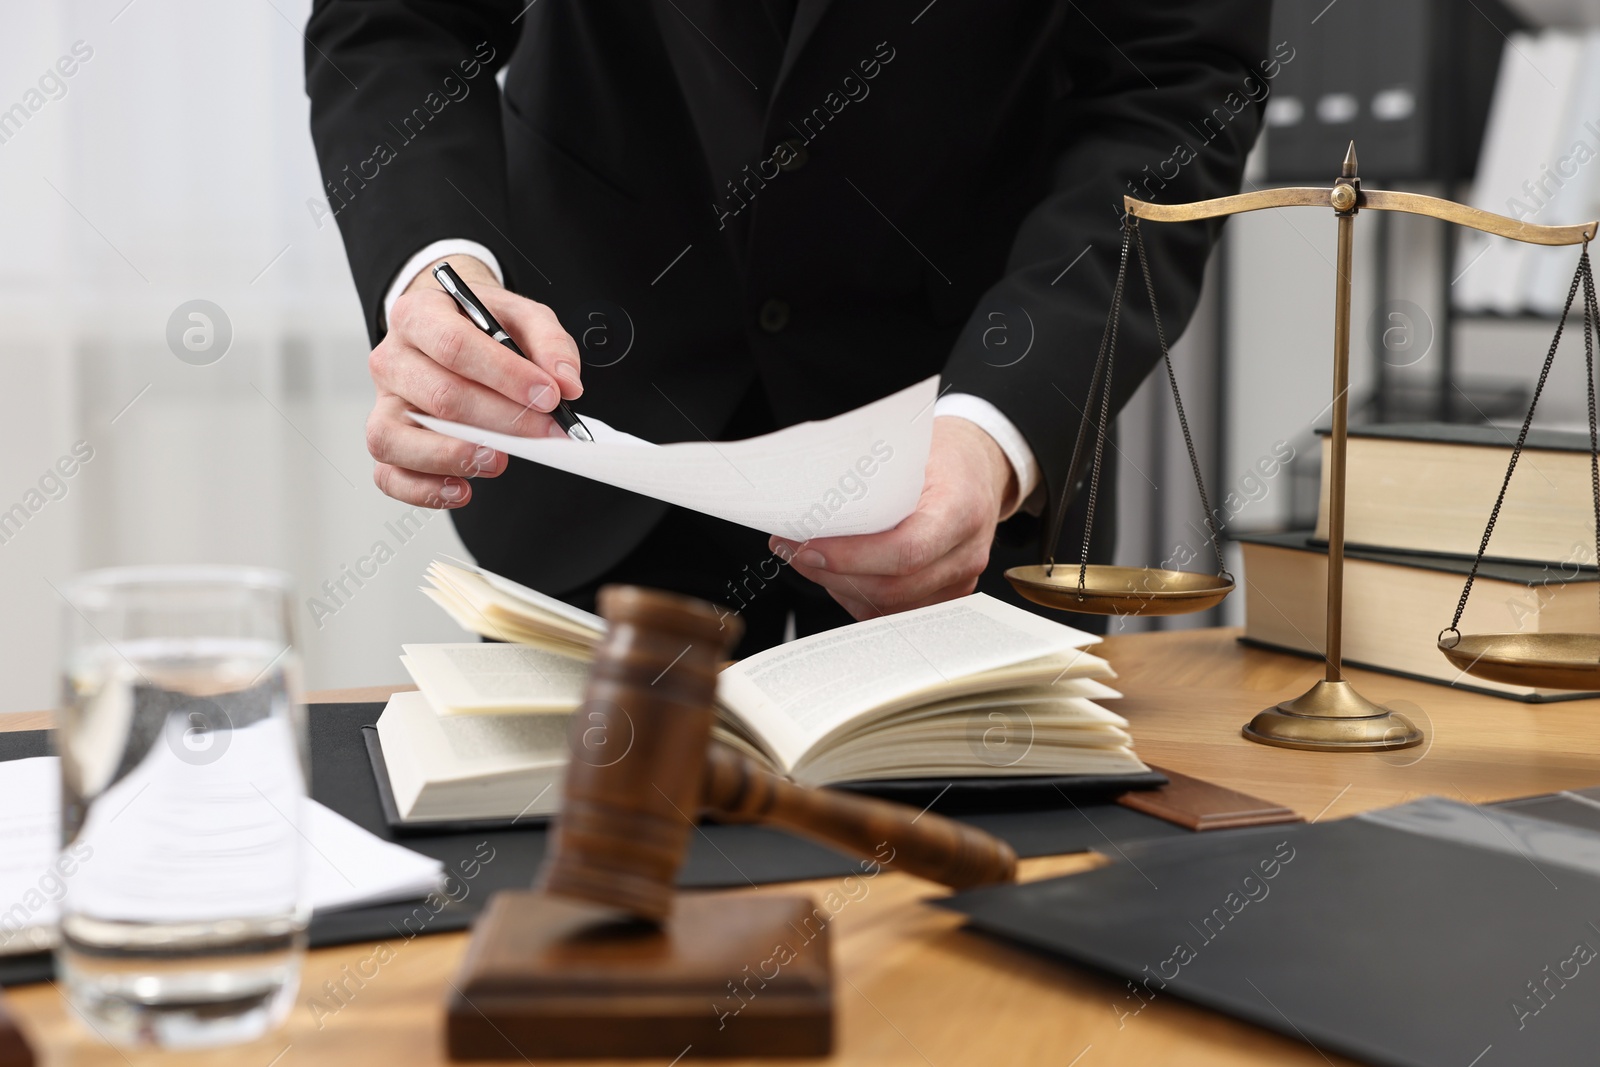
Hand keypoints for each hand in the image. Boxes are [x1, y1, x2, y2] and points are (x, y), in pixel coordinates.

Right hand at [364, 255, 582, 507]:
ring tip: (499, 461)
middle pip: (439, 396)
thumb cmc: (482, 327)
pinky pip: (390, 474)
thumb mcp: (521, 316)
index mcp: (419, 315)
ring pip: (397, 438)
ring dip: (454, 456)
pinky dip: (424, 490)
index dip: (505, 375)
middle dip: (500, 420)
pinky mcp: (385, 440)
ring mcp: (384, 403)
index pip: (454, 346)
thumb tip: (566, 384)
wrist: (449, 331)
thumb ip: (549, 342)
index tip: (548, 396)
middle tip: (543, 432)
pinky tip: (463, 489)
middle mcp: (392, 359)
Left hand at [770, 417, 1018, 620]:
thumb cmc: (943, 457)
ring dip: (840, 588)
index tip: (808, 547)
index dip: (851, 557)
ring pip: (889, 607)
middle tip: (793, 552)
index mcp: (961, 509)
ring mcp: (959, 580)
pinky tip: (836, 574)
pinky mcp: (947, 596)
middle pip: (893, 587)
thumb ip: (870, 482)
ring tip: (806, 560)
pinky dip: (858, 597)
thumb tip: (806, 504)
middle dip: (833, 575)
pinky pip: (895, 611)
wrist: (980, 470)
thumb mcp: (910, 453)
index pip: (905, 550)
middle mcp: (966, 553)